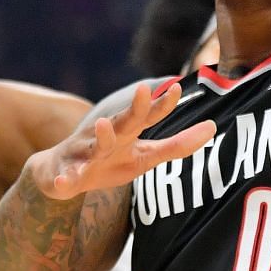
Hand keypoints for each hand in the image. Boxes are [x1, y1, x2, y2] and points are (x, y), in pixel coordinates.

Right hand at [30, 81, 214, 200]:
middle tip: (145, 90)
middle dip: (135, 107)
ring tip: (104, 126)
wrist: (58, 176)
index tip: (178, 87)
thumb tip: (212, 128)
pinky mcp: (65, 174)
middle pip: (122, 121)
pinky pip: (65, 178)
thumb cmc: (108, 161)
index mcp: (126, 132)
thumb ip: (177, 144)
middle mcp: (105, 136)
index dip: (162, 104)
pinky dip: (65, 180)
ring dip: (100, 136)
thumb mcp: (145, 156)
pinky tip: (65, 183)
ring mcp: (84, 154)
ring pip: (93, 145)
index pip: (147, 115)